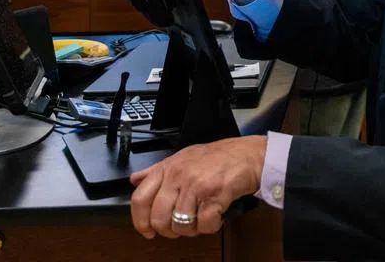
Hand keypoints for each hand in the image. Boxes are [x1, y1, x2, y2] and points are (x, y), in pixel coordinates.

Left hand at [129, 135, 266, 239]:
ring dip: (192, 230)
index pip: (140, 198)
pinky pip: (204, 225)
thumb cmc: (218, 157)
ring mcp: (196, 185)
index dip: (140, 220)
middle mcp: (179, 176)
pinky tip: (216, 216)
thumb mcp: (183, 157)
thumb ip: (158, 170)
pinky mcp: (215, 194)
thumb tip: (136, 180)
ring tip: (201, 219)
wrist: (249, 155)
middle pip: (159, 218)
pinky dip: (211, 227)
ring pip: (180, 225)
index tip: (147, 230)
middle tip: (181, 227)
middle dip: (170, 230)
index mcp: (168, 168)